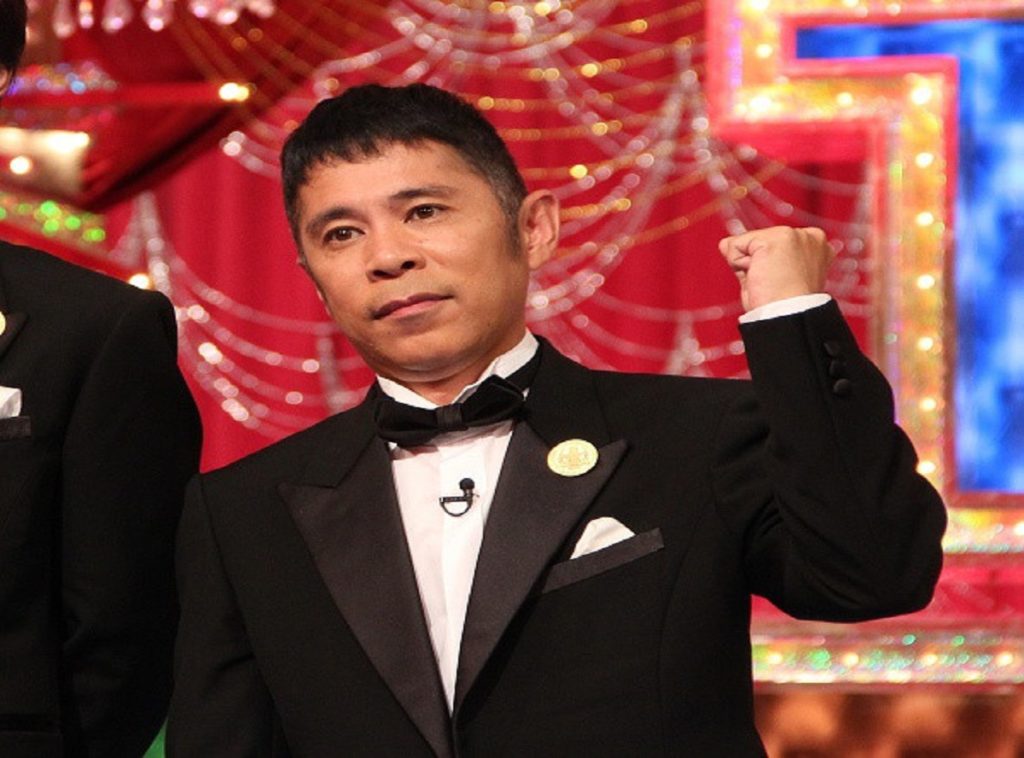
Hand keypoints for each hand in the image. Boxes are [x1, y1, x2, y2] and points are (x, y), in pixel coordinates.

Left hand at [718, 226, 835, 311]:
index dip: (764, 267)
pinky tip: (758, 276)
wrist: (788, 316)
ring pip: (745, 243)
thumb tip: (725, 243)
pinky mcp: (777, 237)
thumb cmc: (781, 306)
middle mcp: (808, 236)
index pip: (769, 246)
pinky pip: (735, 246)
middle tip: (771, 285)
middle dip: (755, 264)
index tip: (778, 284)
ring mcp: (794, 234)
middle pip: (757, 242)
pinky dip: (738, 265)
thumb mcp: (766, 278)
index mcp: (814, 247)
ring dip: (747, 267)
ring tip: (766, 282)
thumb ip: (749, 257)